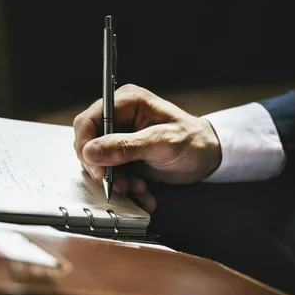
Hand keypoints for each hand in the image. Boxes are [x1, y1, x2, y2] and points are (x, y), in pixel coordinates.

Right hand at [73, 84, 220, 212]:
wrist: (208, 157)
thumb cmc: (193, 141)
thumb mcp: (162, 143)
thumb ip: (125, 147)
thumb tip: (90, 151)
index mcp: (126, 102)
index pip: (88, 121)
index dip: (86, 146)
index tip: (96, 169)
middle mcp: (119, 117)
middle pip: (89, 144)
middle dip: (103, 169)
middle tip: (122, 184)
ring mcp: (120, 138)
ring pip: (99, 163)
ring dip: (115, 181)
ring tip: (138, 188)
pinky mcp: (123, 155)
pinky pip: (111, 173)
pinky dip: (124, 186)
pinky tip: (142, 192)